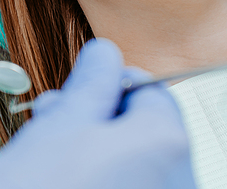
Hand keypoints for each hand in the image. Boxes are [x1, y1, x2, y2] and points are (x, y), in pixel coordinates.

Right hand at [0, 39, 196, 188]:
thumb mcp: (61, 127)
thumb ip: (91, 82)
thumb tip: (105, 51)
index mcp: (166, 141)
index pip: (146, 88)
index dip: (104, 84)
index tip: (71, 93)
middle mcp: (180, 178)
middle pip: (138, 130)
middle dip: (90, 120)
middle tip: (48, 124)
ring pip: (129, 165)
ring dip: (89, 155)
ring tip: (45, 163)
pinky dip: (98, 184)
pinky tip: (61, 186)